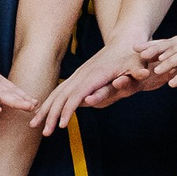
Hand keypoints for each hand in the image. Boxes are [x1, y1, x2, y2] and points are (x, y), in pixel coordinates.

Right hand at [31, 41, 147, 131]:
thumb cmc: (133, 57)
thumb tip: (143, 74)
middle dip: (50, 114)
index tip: (59, 125)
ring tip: (33, 125)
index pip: (77, 95)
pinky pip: (60, 92)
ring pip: (57, 94)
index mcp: (94, 75)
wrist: (124, 43)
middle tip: (43, 132)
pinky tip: (42, 113)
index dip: (68, 110)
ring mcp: (78, 76)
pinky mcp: (78, 78)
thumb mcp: (139, 64)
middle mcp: (82, 75)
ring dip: (45, 110)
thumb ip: (138, 71)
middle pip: (62, 96)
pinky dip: (49, 103)